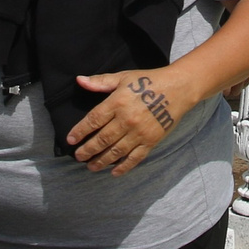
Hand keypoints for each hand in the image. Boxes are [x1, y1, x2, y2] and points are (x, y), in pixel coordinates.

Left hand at [69, 65, 203, 175]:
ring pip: (116, 151)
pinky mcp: (151, 141)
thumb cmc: (148, 81)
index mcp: (117, 102)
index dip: (80, 131)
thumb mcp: (123, 77)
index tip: (70, 140)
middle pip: (102, 139)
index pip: (93, 120)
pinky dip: (124, 166)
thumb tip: (79, 80)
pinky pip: (135, 157)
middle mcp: (127, 119)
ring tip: (91, 167)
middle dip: (88, 150)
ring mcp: (139, 132)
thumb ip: (100, 81)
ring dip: (101, 161)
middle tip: (78, 157)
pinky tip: (114, 172)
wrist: (178, 88)